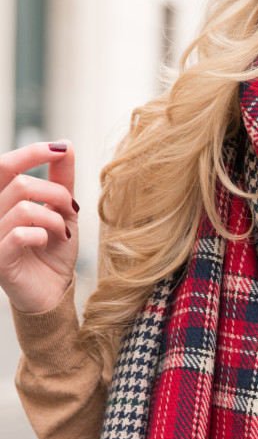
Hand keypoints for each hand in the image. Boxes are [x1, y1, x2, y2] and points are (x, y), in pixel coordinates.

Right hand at [0, 141, 78, 312]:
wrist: (54, 293)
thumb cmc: (53, 253)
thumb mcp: (62, 212)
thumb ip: (60, 181)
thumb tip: (64, 145)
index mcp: (2, 199)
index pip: (5, 165)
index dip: (31, 152)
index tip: (60, 149)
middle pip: (17, 182)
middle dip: (52, 190)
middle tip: (70, 207)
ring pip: (23, 207)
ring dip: (53, 218)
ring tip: (63, 232)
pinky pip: (19, 234)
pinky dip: (41, 235)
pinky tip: (46, 243)